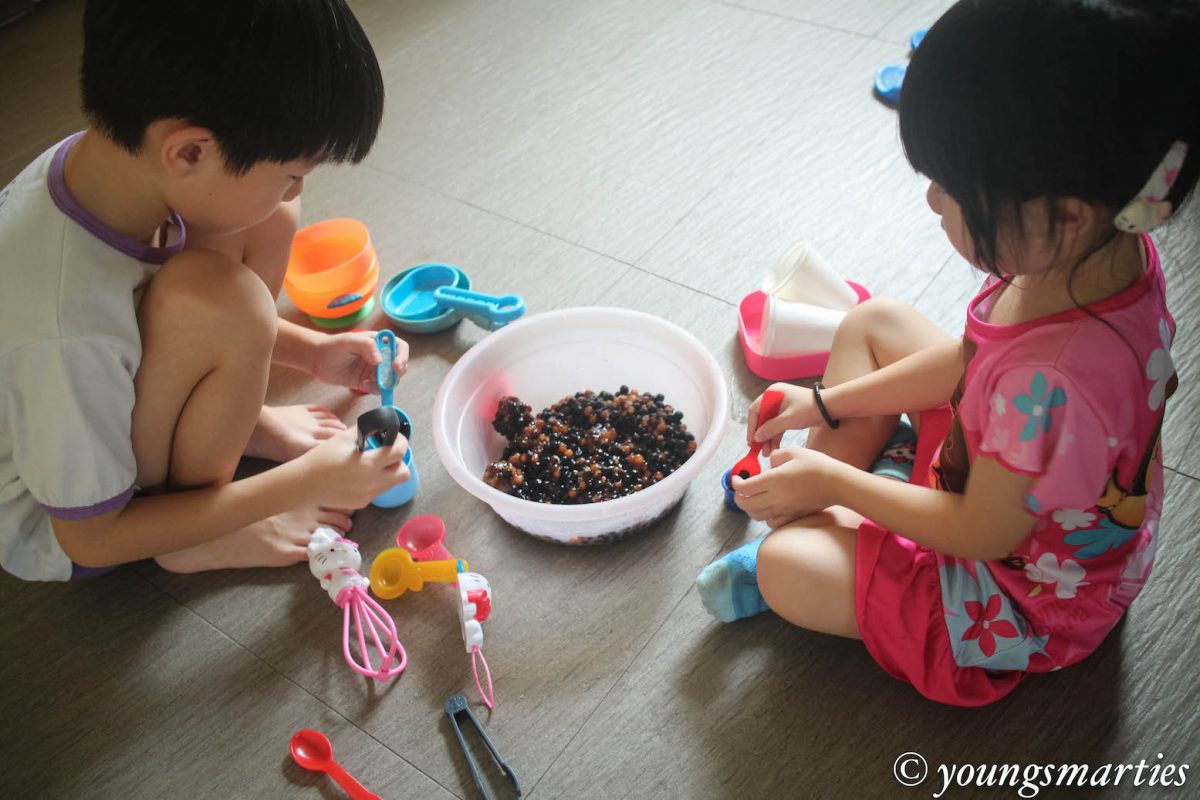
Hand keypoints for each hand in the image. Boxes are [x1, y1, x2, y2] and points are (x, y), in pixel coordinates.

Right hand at [296, 427, 410, 508]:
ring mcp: (368, 495)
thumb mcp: (344, 438)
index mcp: (368, 463)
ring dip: (389, 472)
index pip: (400, 452)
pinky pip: (378, 490)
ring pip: (392, 483)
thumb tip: (381, 426)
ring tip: (374, 463)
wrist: (304, 483)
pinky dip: (376, 481)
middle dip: (399, 461)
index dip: (402, 442)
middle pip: (403, 473)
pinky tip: (361, 475)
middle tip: (388, 453)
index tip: (396, 438)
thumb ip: (366, 431)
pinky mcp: (362, 502)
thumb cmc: (321, 458)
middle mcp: (371, 482)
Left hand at [310, 330, 409, 391]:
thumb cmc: (333, 346)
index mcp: (379, 342)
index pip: (400, 347)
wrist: (318, 359)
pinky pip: (379, 389)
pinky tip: (363, 385)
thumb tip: (380, 360)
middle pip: (399, 366)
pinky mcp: (367, 382)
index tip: (396, 365)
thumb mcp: (349, 341)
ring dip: (384, 384)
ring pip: (390, 379)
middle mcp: (380, 356)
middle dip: (396, 374)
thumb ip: (366, 346)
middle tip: (385, 379)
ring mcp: (374, 370)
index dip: (402, 356)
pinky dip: (375, 389)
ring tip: (368, 382)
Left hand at [730, 446, 839, 528]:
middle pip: (746, 505)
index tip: (736, 478)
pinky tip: (769, 508)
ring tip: (753, 498)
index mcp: (773, 480)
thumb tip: (769, 464)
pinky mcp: (792, 516)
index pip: (744, 487)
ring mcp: (784, 509)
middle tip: (740, 490)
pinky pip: (772, 523)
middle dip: (738, 497)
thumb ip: (775, 456)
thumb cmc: (816, 465)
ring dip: (750, 508)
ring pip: (757, 516)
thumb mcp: (793, 451)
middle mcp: (776, 497)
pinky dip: (765, 517)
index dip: (736, 482)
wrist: (837, 484)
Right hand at [746, 383, 821, 456]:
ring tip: (767, 453)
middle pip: (762, 419)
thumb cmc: (810, 409)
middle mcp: (775, 398)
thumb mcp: (788, 420)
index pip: (755, 411)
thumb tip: (756, 437)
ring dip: (768, 438)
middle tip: (758, 450)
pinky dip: (776, 436)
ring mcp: (782, 406)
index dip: (751, 427)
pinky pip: (778, 426)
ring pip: (770, 424)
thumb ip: (770, 428)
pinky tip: (774, 448)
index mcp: (772, 393)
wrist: (831, 408)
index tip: (751, 441)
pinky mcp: (789, 414)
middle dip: (761, 435)